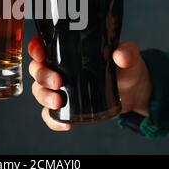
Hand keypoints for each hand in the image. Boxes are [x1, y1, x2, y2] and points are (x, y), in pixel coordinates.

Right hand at [28, 36, 151, 130]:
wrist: (133, 91)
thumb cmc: (126, 67)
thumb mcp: (128, 56)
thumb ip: (126, 53)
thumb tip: (120, 56)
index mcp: (68, 49)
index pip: (42, 44)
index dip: (35, 48)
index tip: (40, 54)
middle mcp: (59, 67)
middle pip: (37, 69)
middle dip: (42, 76)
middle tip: (57, 82)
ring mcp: (61, 88)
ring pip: (39, 91)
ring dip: (44, 97)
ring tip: (59, 101)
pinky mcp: (67, 107)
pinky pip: (51, 114)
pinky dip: (53, 120)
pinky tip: (65, 123)